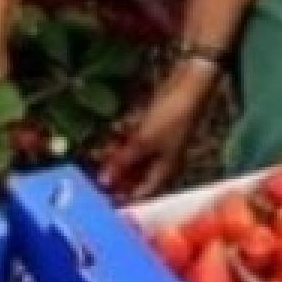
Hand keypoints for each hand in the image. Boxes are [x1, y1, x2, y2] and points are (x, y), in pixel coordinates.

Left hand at [98, 63, 216, 201]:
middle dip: (114, 173)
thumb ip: (122, 162)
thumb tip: (103, 183)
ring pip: (131, 156)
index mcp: (164, 172)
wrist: (189, 84)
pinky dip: (124, 136)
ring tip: (97, 150)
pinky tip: (116, 128)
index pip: (141, 194)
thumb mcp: (143, 141)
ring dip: (115, 153)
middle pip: (134, 176)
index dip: (121, 197)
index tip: (99, 197)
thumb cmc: (172, 116)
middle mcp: (161, 162)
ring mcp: (158, 144)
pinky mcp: (152, 127)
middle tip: (92, 171)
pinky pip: (133, 138)